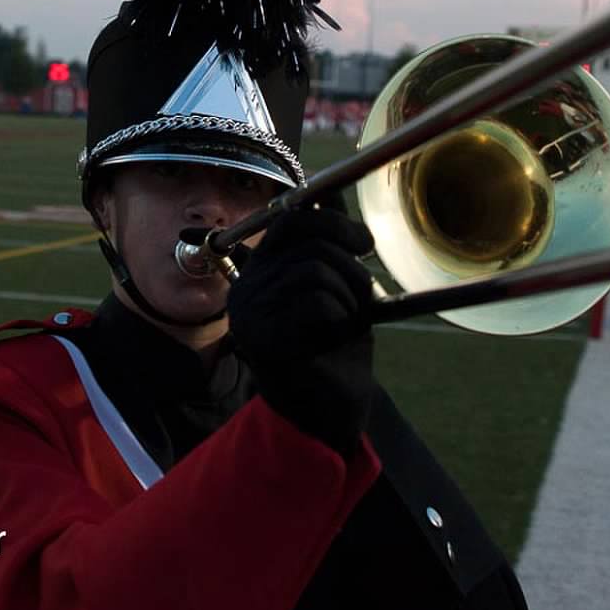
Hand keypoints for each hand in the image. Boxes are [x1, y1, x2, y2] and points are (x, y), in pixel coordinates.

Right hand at [226, 194, 375, 453]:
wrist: (328, 415)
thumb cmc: (335, 351)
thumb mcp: (336, 289)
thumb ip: (328, 247)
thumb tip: (331, 195)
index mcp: (259, 270)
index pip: (289, 217)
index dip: (332, 220)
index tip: (364, 243)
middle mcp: (245, 287)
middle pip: (305, 236)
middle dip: (348, 259)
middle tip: (363, 293)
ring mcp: (250, 313)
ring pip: (315, 270)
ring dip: (349, 297)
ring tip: (345, 326)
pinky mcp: (263, 338)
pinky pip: (315, 303)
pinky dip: (340, 319)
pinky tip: (333, 342)